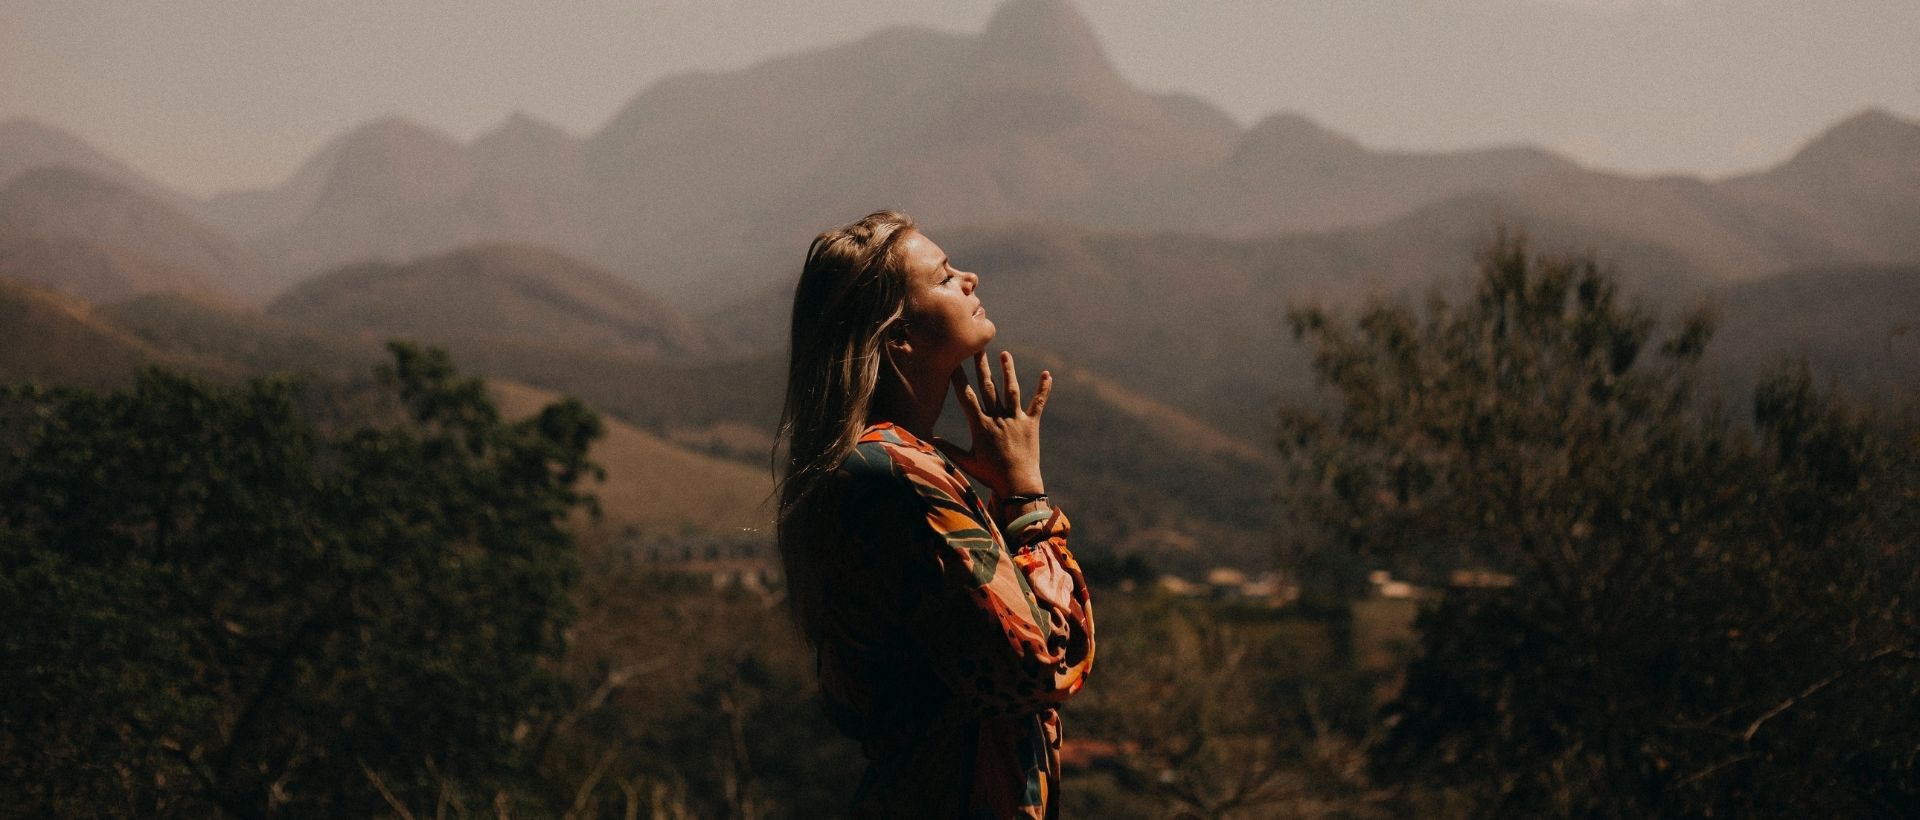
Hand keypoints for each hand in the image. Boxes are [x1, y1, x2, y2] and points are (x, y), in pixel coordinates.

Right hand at [933, 351, 1051, 498]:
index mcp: (980, 426)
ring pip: (1011, 390)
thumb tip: (931, 440)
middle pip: (988, 387)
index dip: (959, 378)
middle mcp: (997, 418)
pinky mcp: (1031, 424)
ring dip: (1008, 371)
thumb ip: (949, 449)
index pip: (966, 397)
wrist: (1018, 486)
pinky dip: (1043, 389)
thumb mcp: (967, 462)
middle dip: (981, 366)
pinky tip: (1047, 374)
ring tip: (1004, 354)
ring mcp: (1015, 419)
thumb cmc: (990, 475)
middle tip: (978, 347)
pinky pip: (1038, 403)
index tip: (953, 362)